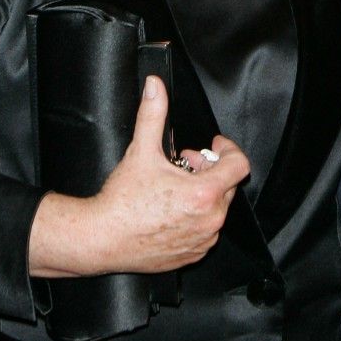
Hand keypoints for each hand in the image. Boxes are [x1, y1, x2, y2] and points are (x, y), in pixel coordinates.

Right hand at [29, 77, 249, 276]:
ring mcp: (202, 241)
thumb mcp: (141, 151)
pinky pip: (206, 230)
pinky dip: (196, 216)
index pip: (239, 166)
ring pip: (216, 208)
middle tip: (184, 162)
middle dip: (208, 169)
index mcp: (204, 194)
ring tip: (176, 185)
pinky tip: (172, 208)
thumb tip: (155, 86)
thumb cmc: (122, 201)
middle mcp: (210, 220)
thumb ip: (153, 114)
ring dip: (203, 192)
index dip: (228, 150)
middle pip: (227, 185)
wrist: (101, 239)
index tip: (214, 145)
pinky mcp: (192, 255)